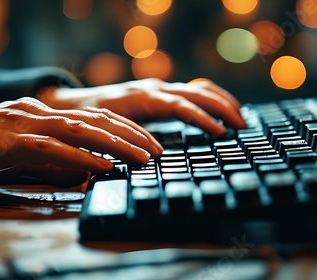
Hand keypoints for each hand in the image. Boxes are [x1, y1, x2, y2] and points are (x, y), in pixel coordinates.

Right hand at [0, 97, 161, 185]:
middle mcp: (41, 112)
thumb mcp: (24, 148)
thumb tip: (86, 170)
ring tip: (142, 158)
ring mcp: (27, 123)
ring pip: (81, 130)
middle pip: (97, 119)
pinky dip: (81, 157)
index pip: (95, 116)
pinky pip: (53, 149)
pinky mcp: (11, 141)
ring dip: (116, 144)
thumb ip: (55, 157)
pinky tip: (103, 166)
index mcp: (45, 112)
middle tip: (158, 151)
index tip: (150, 142)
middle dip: (132, 135)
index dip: (126, 128)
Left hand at [38, 78, 245, 136]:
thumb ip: (129, 140)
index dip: (201, 118)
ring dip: (221, 101)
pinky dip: (211, 98)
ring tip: (240, 117)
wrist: (76, 104)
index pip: (180, 106)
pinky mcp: (161, 92)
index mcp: (143, 98)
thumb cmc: (89, 120)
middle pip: (196, 93)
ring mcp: (159, 88)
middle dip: (222, 108)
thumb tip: (155, 155)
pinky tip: (222, 109)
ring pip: (198, 88)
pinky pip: (192, 89)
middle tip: (241, 126)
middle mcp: (155, 89)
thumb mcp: (106, 131)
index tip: (220, 133)